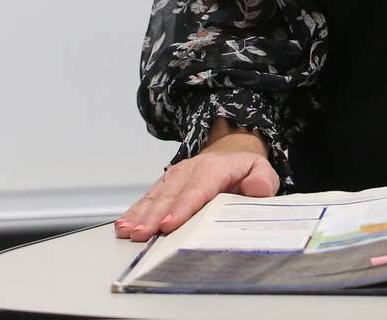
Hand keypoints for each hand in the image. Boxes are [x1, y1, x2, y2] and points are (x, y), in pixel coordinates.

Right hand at [114, 129, 278, 241]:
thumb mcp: (261, 171)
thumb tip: (257, 189)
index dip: (183, 206)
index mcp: (215, 168)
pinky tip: (124, 225)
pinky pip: (147, 198)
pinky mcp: (164, 185)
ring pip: (156, 197)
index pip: (199, 188)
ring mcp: (174, 177)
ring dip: (140, 215)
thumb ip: (263, 180)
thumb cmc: (245, 171)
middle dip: (154, 216)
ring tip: (128, 231)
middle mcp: (190, 170)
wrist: (229, 153)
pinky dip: (135, 212)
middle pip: (171, 195)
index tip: (169, 224)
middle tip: (142, 234)